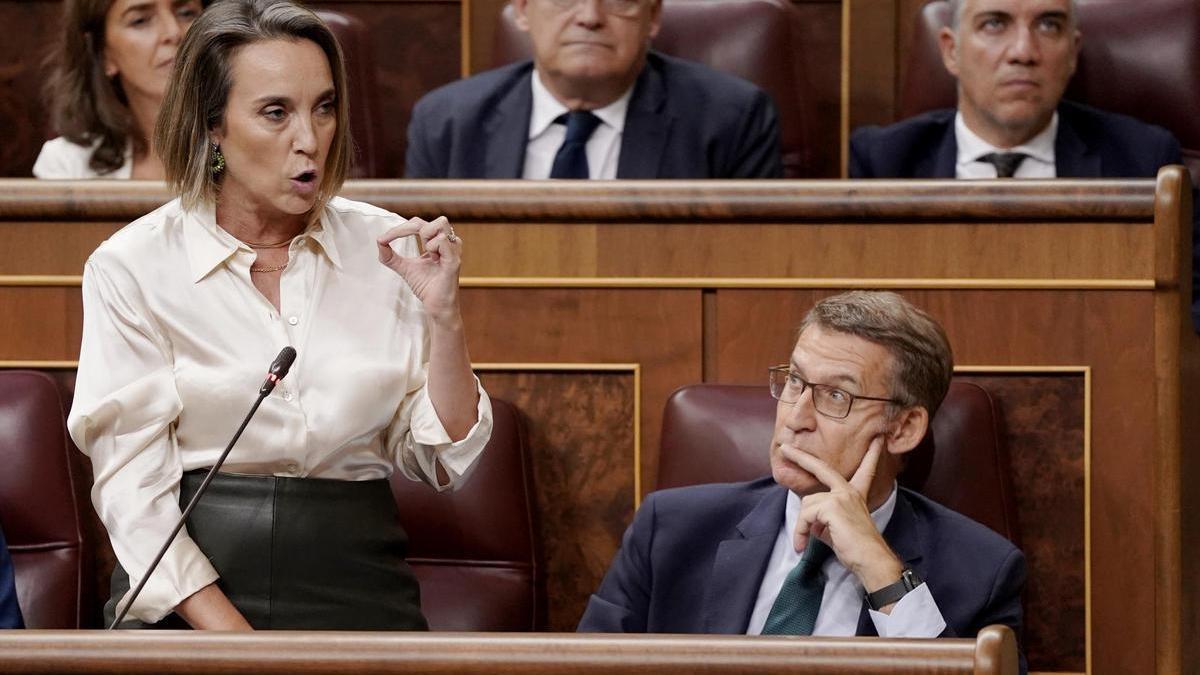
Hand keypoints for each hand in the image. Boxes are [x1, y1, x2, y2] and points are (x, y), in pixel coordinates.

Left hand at [377, 216, 461, 324]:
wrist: (436, 307)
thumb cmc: (426, 287)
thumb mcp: (405, 268)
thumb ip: (391, 256)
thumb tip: (379, 241)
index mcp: (436, 242)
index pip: (417, 224)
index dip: (398, 229)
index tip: (382, 239)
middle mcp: (447, 242)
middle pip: (427, 220)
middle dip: (407, 228)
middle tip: (398, 243)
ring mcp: (453, 249)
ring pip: (439, 224)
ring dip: (425, 236)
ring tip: (427, 254)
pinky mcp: (454, 260)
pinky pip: (442, 241)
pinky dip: (432, 247)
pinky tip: (434, 260)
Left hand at [782, 436, 903, 592]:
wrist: (870, 560)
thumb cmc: (855, 549)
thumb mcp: (836, 529)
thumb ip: (823, 520)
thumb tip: (810, 522)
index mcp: (855, 495)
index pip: (864, 471)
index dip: (871, 455)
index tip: (877, 440)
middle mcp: (849, 492)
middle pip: (821, 468)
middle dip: (800, 457)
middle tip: (785, 449)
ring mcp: (841, 496)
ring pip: (806, 504)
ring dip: (800, 526)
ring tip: (802, 542)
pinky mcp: (832, 506)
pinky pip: (805, 515)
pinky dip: (800, 531)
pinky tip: (802, 544)